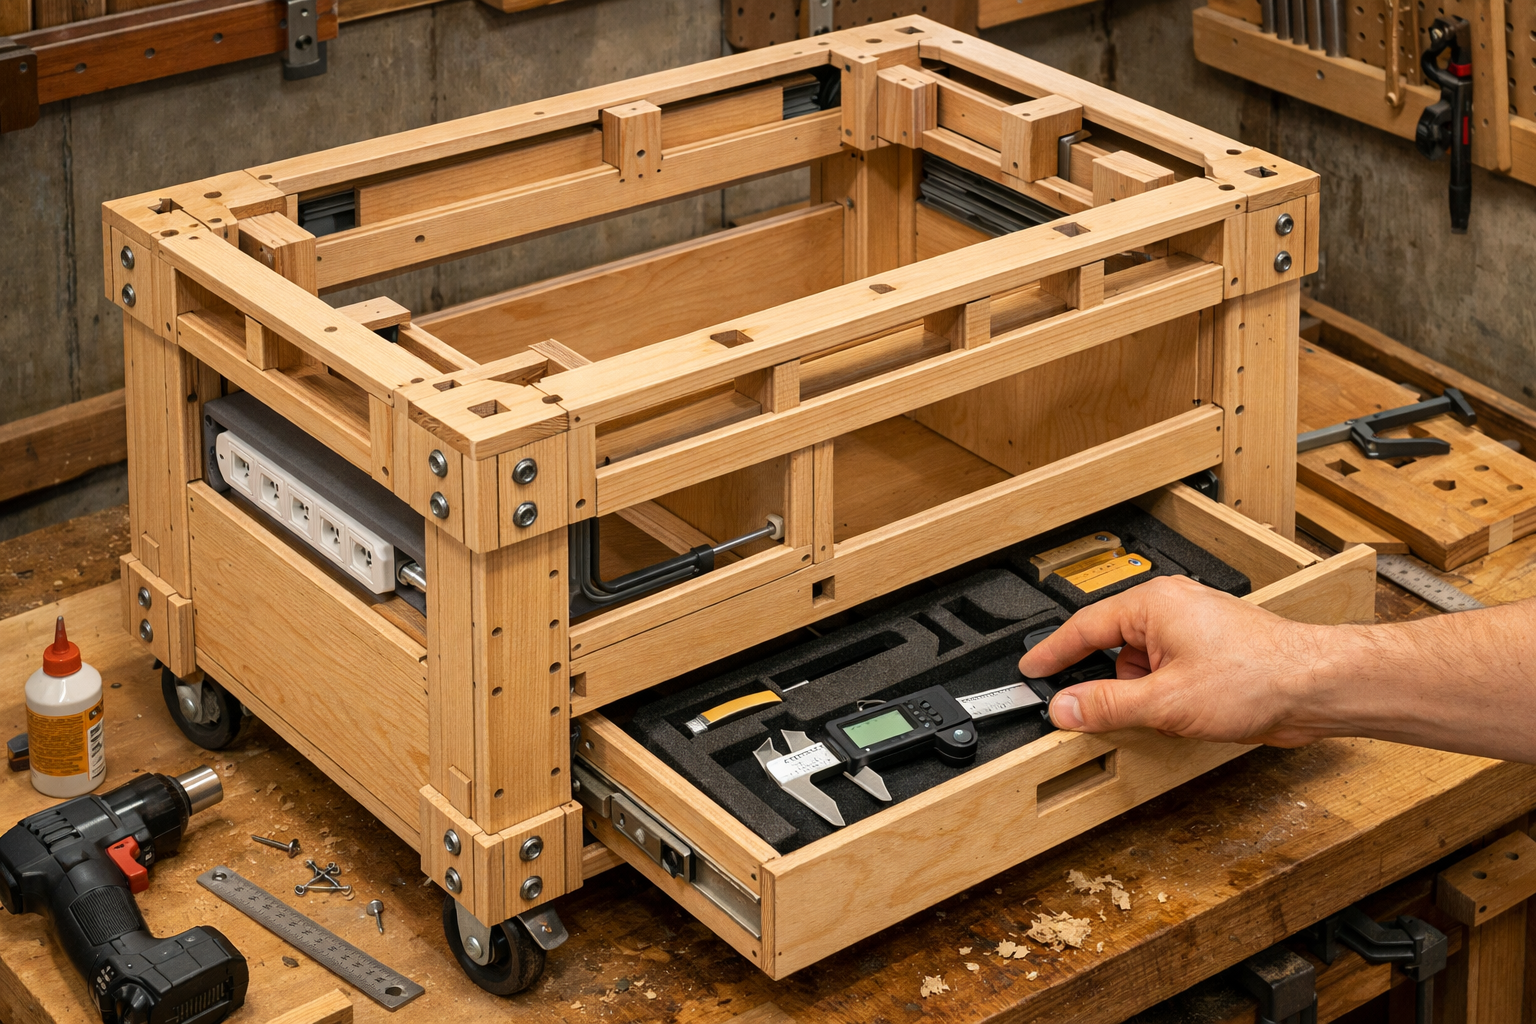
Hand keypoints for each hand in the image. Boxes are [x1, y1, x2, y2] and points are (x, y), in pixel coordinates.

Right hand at [1017, 576, 1330, 745]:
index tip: (1031, 671)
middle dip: (1107, 684)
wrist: (1317, 687)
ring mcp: (1193, 629)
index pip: (1083, 627)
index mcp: (1153, 604)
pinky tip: (1178, 717)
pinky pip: (1166, 671)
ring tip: (1158, 717)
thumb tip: (1066, 706)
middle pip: (1112, 646)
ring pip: (1140, 663)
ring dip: (1140, 693)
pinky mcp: (1211, 652)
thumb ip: (1107, 705)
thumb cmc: (1258, 676)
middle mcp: (1172, 608)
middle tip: (1089, 711)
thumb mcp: (1165, 700)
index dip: (1052, 653)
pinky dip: (1163, 695)